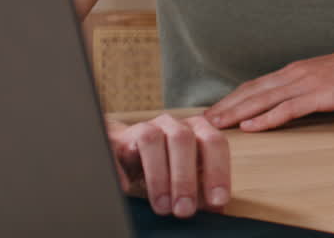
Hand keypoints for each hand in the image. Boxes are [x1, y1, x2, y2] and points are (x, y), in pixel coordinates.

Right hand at [108, 113, 230, 217]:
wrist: (129, 147)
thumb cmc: (168, 162)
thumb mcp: (191, 173)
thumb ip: (203, 187)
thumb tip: (217, 210)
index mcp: (196, 128)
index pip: (214, 142)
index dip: (218, 170)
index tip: (217, 200)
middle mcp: (172, 124)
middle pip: (182, 139)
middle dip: (185, 178)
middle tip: (185, 209)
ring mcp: (144, 127)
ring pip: (151, 140)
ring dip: (158, 176)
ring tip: (162, 206)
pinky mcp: (118, 139)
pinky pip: (116, 148)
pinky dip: (121, 170)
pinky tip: (126, 188)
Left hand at [204, 42, 333, 130]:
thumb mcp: (325, 77)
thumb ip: (304, 86)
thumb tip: (288, 99)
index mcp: (295, 70)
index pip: (255, 85)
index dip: (232, 98)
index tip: (214, 110)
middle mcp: (295, 74)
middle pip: (252, 92)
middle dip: (225, 106)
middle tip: (201, 121)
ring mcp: (306, 83)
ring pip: (263, 100)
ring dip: (236, 113)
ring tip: (215, 124)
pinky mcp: (319, 95)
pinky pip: (286, 109)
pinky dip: (265, 118)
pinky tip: (250, 126)